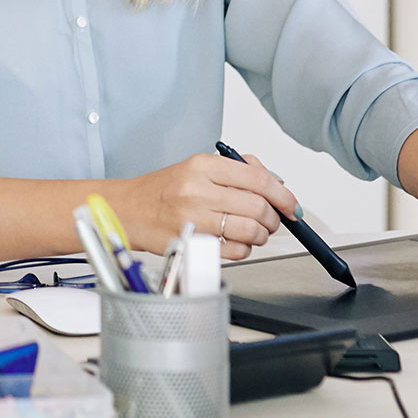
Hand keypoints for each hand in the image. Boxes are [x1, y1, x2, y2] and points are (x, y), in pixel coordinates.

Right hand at [117, 151, 301, 260]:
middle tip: (270, 220)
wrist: (126, 210)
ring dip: (260, 235)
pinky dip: (244, 250)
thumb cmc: (162, 191)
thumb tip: (275, 183)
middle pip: (258, 207)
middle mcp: (198, 190)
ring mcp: (193, 218)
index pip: (258, 179)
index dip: (283, 195)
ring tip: (253, 232)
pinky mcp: (191, 243)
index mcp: (203, 165)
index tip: (291, 205)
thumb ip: (237, 170)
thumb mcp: (196, 167)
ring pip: (250, 231)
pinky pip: (235, 252)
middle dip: (272, 218)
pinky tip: (236, 243)